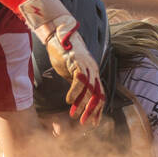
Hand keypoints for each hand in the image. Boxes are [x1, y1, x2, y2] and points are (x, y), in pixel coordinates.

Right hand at [18, 0, 106, 126]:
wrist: (58, 32)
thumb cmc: (63, 51)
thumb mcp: (70, 70)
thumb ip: (75, 82)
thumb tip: (75, 96)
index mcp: (93, 72)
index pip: (100, 94)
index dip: (97, 110)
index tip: (93, 122)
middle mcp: (93, 70)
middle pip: (98, 94)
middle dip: (92, 111)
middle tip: (86, 124)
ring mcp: (87, 65)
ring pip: (90, 90)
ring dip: (83, 105)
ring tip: (75, 115)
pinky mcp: (78, 62)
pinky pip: (79, 81)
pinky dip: (74, 93)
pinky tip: (69, 102)